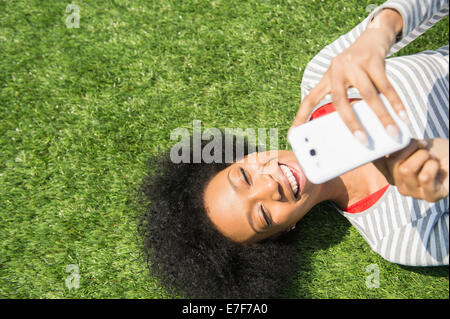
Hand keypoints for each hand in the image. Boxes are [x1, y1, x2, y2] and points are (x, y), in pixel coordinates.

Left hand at [291, 9, 405, 145]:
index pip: (309, 99)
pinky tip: (401, 116)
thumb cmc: (358, 66)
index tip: (292, 136)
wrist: (373, 36)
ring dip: (381, 116)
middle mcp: (337, 70)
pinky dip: (395, 102)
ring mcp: (354, 63)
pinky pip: (386, 86)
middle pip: (340, 101)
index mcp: (326, 78)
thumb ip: (348, 100)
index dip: (299, 118)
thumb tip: (360, 131)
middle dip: (351, 123)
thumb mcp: (347, 80)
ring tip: (390, 132)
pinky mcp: (373, 59)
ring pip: (368, 94)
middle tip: (362, 141)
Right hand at [374, 139, 448, 201]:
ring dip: (423, 157)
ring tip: (431, 160)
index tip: (396, 139)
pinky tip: (438, 169)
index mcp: (389, 171)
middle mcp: (398, 183)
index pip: (375, 161)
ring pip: (405, 170)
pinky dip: (433, 166)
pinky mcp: (430, 196)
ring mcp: (413, 192)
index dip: (385, 148)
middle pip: (392, 163)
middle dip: (412, 149)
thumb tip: (386, 143)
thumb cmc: (435, 150)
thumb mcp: (411, 143)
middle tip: (423, 150)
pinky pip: (424, 178)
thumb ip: (396, 146)